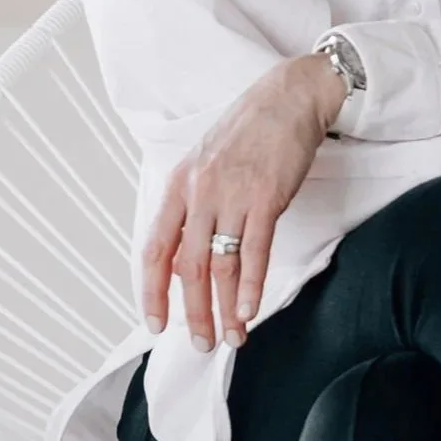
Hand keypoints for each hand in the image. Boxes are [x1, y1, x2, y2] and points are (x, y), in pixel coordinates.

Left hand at [142, 54, 345, 350]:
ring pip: (221, 265)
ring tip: (230, 338)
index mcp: (178, 185)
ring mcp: (232, 195)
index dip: (151, 291)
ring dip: (225, 308)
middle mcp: (199, 193)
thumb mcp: (206, 162)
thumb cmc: (250, 130)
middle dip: (193, 312)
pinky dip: (252, 285)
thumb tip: (189, 253)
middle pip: (188, 266)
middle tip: (200, 343)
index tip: (155, 322)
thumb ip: (194, 204)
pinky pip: (255, 251)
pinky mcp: (265, 197)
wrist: (289, 97)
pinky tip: (251, 310)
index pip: (154, 248)